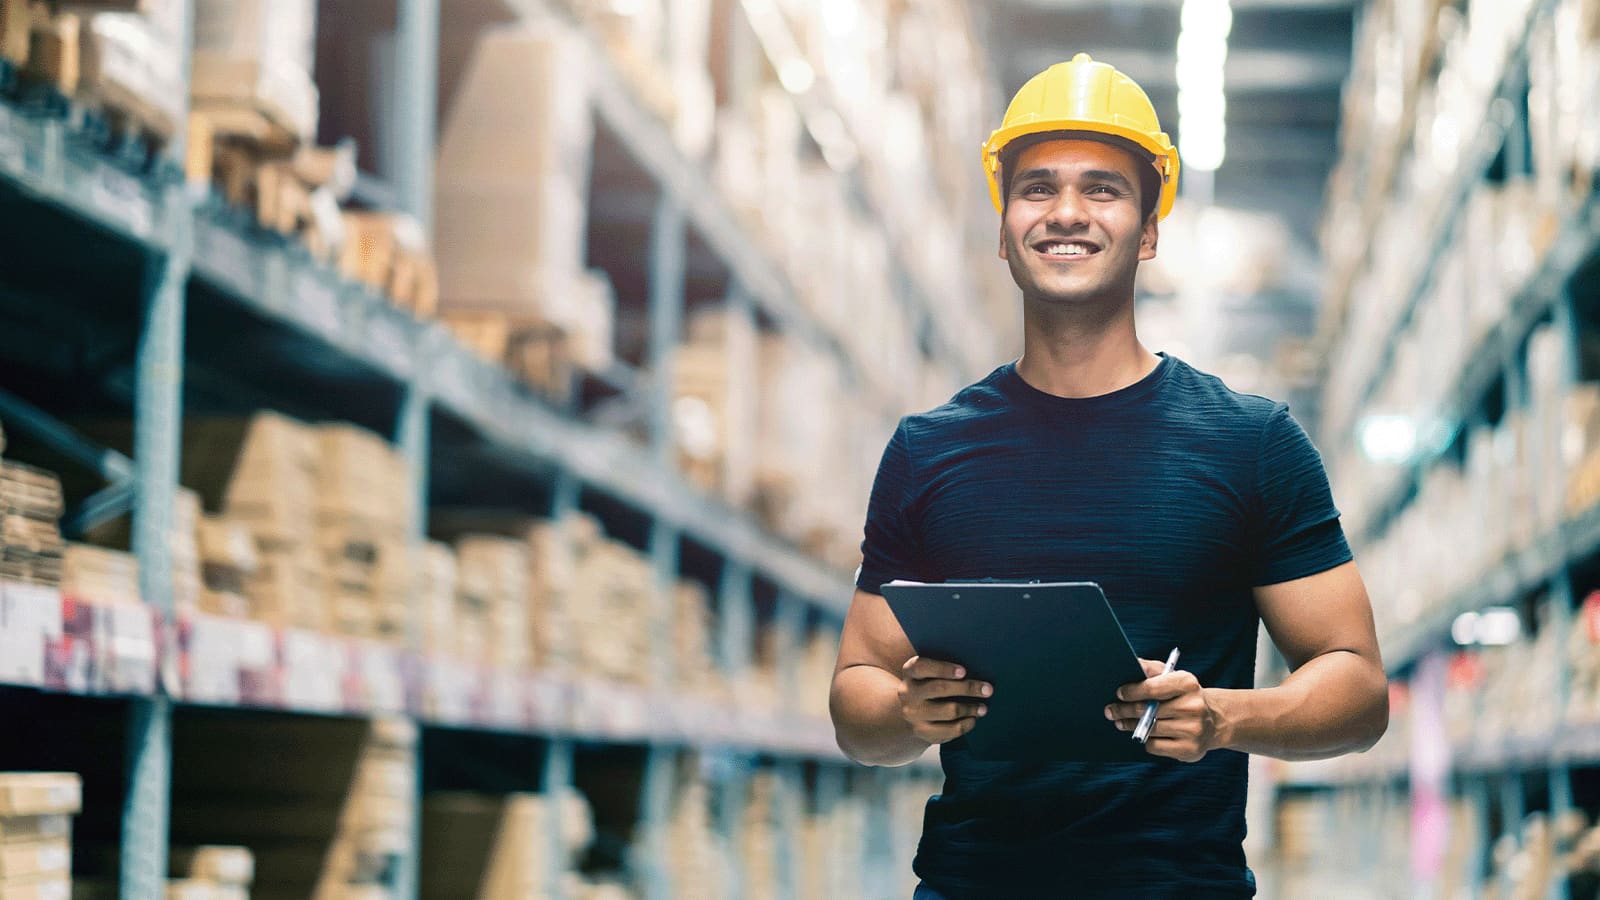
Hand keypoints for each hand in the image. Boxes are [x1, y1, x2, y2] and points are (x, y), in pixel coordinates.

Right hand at [898, 655, 992, 745]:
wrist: (913, 711)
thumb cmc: (930, 684)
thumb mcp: (930, 672)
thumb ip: (946, 668)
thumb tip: (978, 667)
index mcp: (910, 672)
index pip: (922, 667)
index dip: (943, 669)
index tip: (964, 671)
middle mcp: (908, 693)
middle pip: (940, 688)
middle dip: (968, 688)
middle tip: (988, 689)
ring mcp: (914, 714)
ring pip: (948, 710)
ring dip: (970, 708)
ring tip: (983, 707)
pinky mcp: (923, 732)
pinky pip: (950, 729)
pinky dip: (966, 724)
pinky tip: (973, 719)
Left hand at [1105, 658, 1219, 762]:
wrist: (1213, 721)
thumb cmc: (1183, 695)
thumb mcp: (1172, 677)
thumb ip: (1151, 669)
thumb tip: (1133, 663)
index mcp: (1188, 683)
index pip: (1152, 688)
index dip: (1131, 691)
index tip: (1118, 693)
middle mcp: (1193, 706)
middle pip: (1146, 710)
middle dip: (1124, 710)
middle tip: (1110, 711)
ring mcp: (1193, 730)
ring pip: (1148, 729)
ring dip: (1130, 725)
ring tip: (1121, 722)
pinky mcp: (1189, 750)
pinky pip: (1154, 746)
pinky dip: (1146, 740)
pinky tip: (1145, 733)